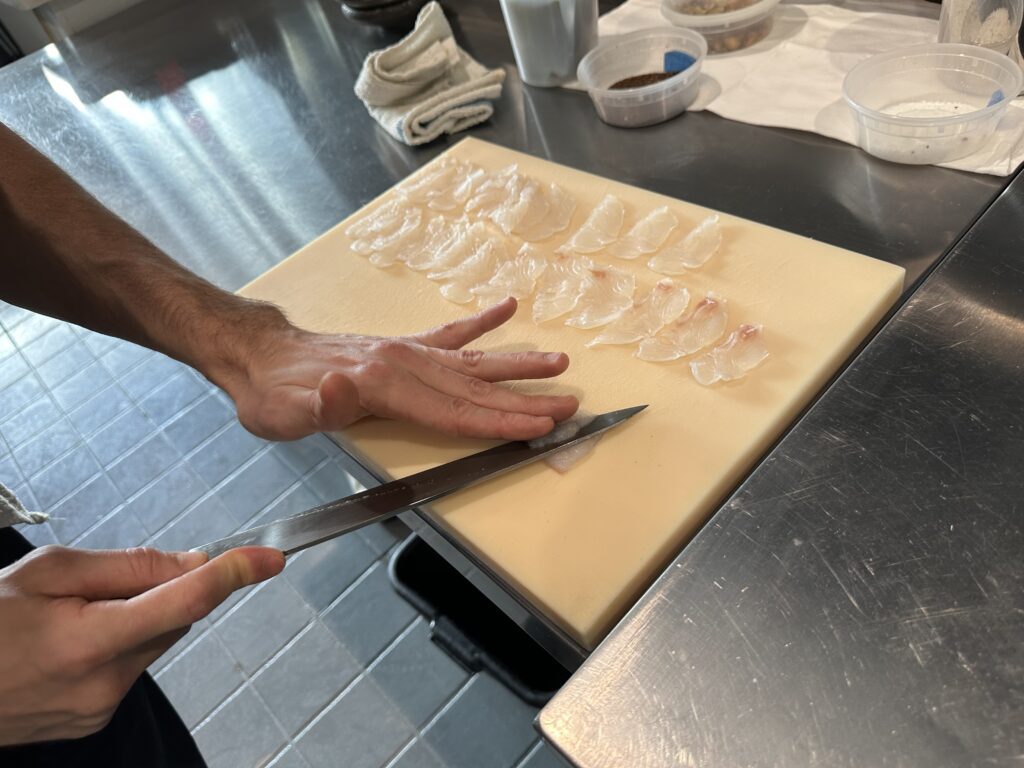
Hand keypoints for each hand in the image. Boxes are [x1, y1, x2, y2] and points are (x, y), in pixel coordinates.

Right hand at [0, 544, 283, 745]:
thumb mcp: (47, 572)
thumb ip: (126, 566)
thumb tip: (192, 563)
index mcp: (87, 642)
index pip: (183, 603)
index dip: (232, 575)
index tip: (268, 559)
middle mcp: (102, 685)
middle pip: (171, 621)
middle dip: (159, 590)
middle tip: (103, 582)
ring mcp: (99, 709)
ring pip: (153, 643)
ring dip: (137, 619)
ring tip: (71, 616)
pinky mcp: (94, 721)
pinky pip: (130, 667)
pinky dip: (119, 645)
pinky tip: (70, 642)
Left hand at [228, 297, 578, 440]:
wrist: (259, 355)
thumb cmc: (273, 396)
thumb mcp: (284, 413)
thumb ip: (321, 405)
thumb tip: (340, 388)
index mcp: (384, 385)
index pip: (454, 411)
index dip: (499, 422)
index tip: (539, 427)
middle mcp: (403, 362)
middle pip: (475, 386)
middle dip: (525, 398)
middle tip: (569, 404)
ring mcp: (405, 351)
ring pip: (472, 359)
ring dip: (516, 363)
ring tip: (559, 361)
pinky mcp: (401, 346)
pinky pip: (448, 333)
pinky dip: (480, 322)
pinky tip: (506, 308)